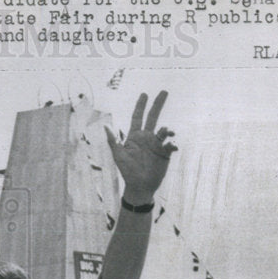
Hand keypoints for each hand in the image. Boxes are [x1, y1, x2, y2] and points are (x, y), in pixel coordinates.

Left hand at [105, 91, 177, 205]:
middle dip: (157, 104)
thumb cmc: (127, 171)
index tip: (144, 94)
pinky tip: (172, 145)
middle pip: (153, 117)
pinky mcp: (165, 153)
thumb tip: (105, 125)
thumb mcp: (118, 155)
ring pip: (163, 131)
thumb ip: (112, 140)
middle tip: (164, 92)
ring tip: (166, 131)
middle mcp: (146, 138)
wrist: (139, 186)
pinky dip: (172, 143)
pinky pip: (170, 145)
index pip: (138, 117)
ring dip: (165, 129)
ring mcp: (156, 145)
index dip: (140, 106)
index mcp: (134, 136)